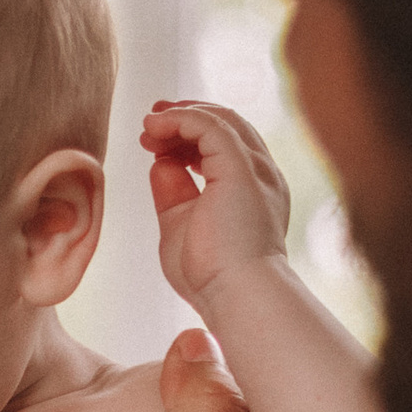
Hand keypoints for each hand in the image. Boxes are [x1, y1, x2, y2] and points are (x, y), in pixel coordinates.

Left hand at [144, 99, 292, 308]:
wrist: (236, 296)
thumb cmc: (210, 276)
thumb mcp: (181, 225)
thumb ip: (174, 193)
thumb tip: (160, 163)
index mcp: (253, 190)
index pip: (226, 145)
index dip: (190, 135)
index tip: (156, 139)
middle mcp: (261, 174)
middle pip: (226, 126)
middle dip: (187, 116)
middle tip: (152, 120)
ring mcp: (255, 169)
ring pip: (220, 119)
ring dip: (180, 115)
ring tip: (150, 124)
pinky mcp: (240, 167)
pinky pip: (209, 125)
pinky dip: (180, 118)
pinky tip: (156, 126)